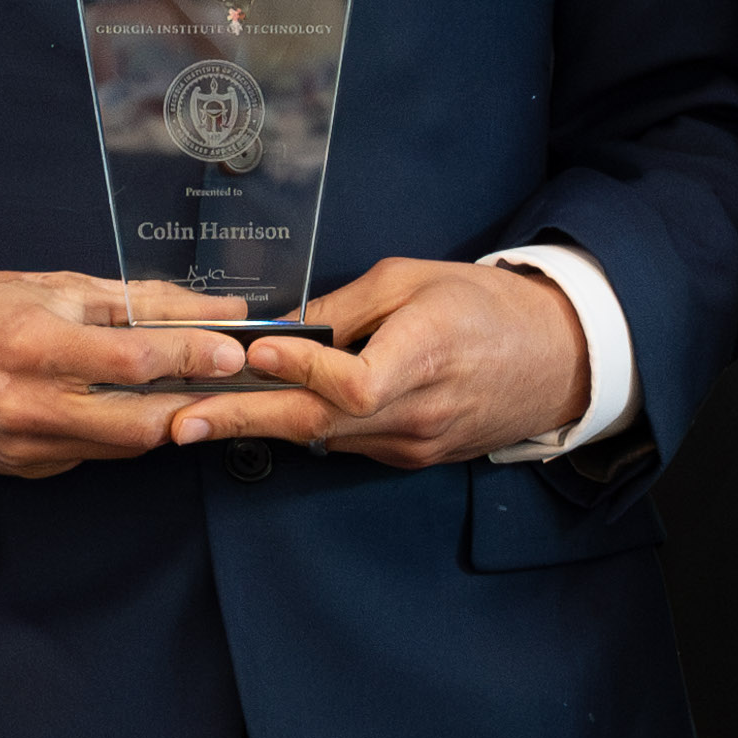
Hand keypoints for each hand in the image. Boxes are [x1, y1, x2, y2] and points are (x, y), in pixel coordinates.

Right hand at [0, 269, 254, 476]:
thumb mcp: (57, 288)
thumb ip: (142, 302)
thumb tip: (216, 311)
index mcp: (32, 345)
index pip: (133, 361)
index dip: (192, 357)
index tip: (232, 351)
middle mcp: (27, 405)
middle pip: (139, 424)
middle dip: (193, 404)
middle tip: (222, 382)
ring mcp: (26, 446)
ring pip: (123, 445)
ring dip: (162, 419)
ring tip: (182, 389)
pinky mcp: (27, 469)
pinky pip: (94, 455)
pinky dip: (119, 433)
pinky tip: (121, 407)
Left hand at [154, 259, 591, 468]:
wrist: (556, 361)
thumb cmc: (487, 305)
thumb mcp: (414, 280)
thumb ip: (346, 305)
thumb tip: (284, 326)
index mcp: (425, 356)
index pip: (355, 382)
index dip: (302, 370)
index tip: (256, 352)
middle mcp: (417, 413)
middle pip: (319, 424)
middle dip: (242, 420)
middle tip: (181, 421)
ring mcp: (413, 444)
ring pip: (324, 439)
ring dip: (260, 426)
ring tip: (196, 414)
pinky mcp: (410, 457)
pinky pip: (345, 444)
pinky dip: (302, 427)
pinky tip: (262, 413)